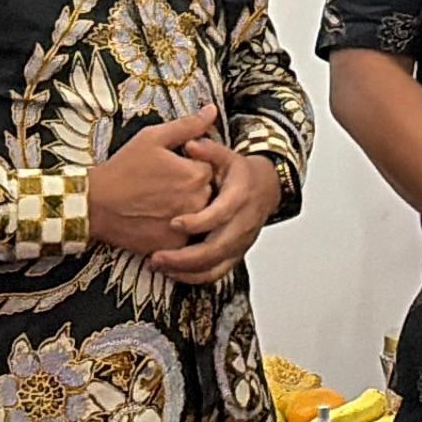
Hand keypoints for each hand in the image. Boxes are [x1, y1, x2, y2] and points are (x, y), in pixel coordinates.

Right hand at [89, 109, 220, 253]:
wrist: (95, 205)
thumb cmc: (123, 169)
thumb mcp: (152, 138)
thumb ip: (187, 125)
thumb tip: (212, 109)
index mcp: (195, 175)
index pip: (210, 168)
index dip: (192, 166)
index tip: (174, 167)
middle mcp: (196, 202)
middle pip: (208, 193)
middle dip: (192, 188)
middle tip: (164, 185)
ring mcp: (185, 226)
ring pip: (199, 215)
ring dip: (187, 209)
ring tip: (161, 202)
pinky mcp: (173, 245)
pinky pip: (186, 235)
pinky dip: (177, 229)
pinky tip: (157, 219)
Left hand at [146, 138, 278, 285]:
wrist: (265, 189)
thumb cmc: (240, 173)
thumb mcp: (227, 155)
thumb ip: (209, 150)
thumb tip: (191, 144)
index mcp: (240, 198)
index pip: (221, 215)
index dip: (198, 222)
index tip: (174, 223)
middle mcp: (243, 224)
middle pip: (216, 248)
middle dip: (185, 257)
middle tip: (156, 256)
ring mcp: (240, 243)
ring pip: (215, 265)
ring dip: (186, 270)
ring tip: (158, 265)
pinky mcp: (236, 254)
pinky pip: (216, 273)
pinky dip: (194, 277)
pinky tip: (172, 273)